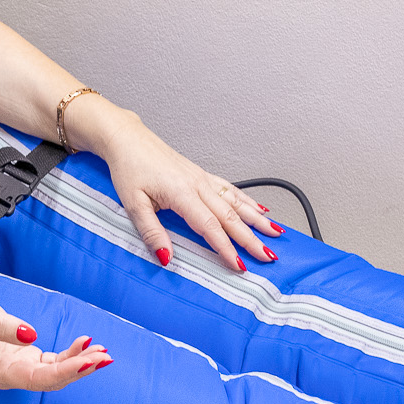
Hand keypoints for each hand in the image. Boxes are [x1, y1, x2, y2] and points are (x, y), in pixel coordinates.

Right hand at [0, 282, 106, 391]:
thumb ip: (4, 327)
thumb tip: (30, 335)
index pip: (37, 378)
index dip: (64, 371)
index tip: (86, 362)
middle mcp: (10, 375)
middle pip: (51, 379)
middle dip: (78, 369)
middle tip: (103, 357)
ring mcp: (19, 368)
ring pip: (55, 372)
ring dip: (79, 363)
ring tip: (102, 352)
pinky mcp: (25, 357)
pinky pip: (53, 361)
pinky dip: (71, 355)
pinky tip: (85, 345)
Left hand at [93, 123, 280, 272]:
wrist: (128, 139)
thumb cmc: (129, 167)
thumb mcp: (132, 204)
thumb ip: (151, 232)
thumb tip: (166, 257)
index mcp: (181, 193)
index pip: (209, 226)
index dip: (226, 248)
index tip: (238, 265)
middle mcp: (197, 184)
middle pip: (230, 216)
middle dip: (251, 238)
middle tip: (268, 256)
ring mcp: (202, 178)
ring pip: (236, 201)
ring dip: (257, 219)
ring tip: (275, 233)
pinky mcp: (201, 174)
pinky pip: (230, 189)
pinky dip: (248, 200)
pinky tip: (260, 208)